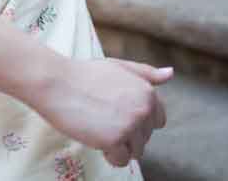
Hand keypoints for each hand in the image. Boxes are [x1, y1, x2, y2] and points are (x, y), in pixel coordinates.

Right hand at [27, 57, 171, 168]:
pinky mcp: (115, 139)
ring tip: (98, 126)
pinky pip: (121, 160)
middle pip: (145, 138)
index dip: (138, 120)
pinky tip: (95, 136)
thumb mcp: (119, 67)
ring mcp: (130, 125)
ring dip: (118, 145)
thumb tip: (170, 73)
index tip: (118, 113)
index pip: (158, 120)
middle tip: (102, 116)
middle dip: (127, 133)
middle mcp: (144, 109)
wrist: (57, 83)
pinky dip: (109, 154)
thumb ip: (146, 73)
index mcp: (148, 92)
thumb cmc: (85, 74)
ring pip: (135, 151)